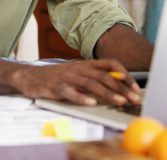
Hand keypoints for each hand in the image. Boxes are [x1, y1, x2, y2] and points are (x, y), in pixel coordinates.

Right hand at [11, 59, 141, 105]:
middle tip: (134, 98)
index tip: (136, 87)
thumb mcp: (78, 73)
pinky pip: (71, 92)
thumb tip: (118, 85)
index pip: (110, 64)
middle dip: (121, 87)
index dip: (125, 74)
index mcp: (86, 64)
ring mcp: (67, 77)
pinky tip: (91, 103)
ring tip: (120, 101)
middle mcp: (79, 68)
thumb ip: (95, 77)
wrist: (30, 76)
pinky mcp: (56, 87)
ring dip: (108, 93)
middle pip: (104, 76)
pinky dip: (82, 98)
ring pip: (91, 84)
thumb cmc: (57, 77)